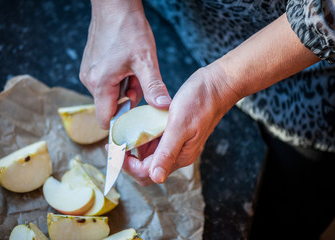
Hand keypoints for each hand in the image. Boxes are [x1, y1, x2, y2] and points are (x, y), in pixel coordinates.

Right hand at [80, 0, 170, 128]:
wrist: (114, 5)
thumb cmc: (128, 29)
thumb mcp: (146, 60)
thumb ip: (153, 87)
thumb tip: (163, 107)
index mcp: (100, 84)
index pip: (105, 120)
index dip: (121, 124)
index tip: (136, 120)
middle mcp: (89, 81)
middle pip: (110, 106)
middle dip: (128, 100)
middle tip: (140, 82)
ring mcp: (89, 72)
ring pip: (110, 93)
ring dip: (125, 88)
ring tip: (134, 70)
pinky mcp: (91, 66)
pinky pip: (107, 82)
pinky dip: (119, 79)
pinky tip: (127, 65)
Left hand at [122, 61, 239, 184]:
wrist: (217, 85)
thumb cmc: (201, 102)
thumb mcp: (180, 126)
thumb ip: (167, 152)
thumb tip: (156, 177)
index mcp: (180, 156)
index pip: (147, 173)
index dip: (128, 165)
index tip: (116, 149)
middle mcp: (178, 153)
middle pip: (147, 167)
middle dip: (129, 158)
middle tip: (116, 141)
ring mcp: (177, 143)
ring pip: (150, 153)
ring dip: (136, 145)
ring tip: (126, 130)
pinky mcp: (176, 132)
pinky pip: (156, 140)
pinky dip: (145, 134)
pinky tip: (140, 122)